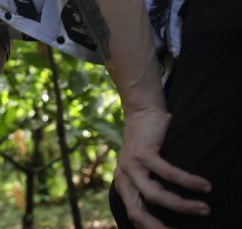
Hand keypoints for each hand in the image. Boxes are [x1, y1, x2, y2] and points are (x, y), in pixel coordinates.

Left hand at [113, 107, 211, 227]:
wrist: (141, 111)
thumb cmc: (148, 143)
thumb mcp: (144, 168)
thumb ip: (150, 186)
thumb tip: (170, 212)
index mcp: (123, 184)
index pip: (134, 214)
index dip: (150, 228)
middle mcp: (124, 177)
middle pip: (137, 211)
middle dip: (159, 227)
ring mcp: (131, 165)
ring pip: (156, 195)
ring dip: (182, 206)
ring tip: (205, 209)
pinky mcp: (143, 152)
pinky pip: (168, 173)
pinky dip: (188, 182)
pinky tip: (204, 186)